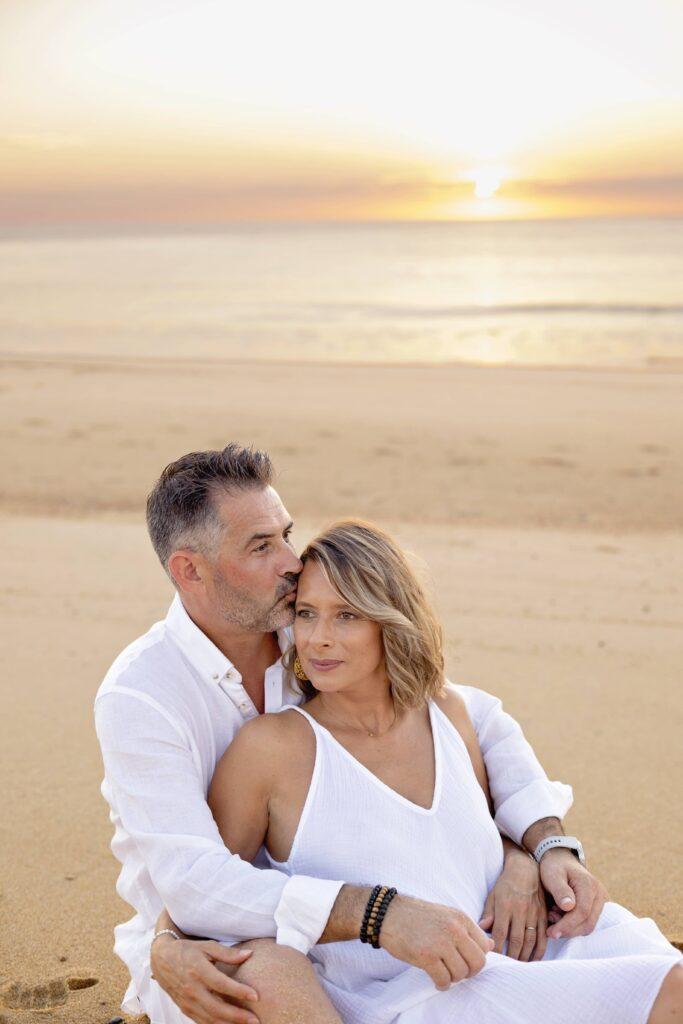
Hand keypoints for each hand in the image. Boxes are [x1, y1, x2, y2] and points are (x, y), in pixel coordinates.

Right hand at [150, 935, 259, 1023]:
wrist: (162, 960)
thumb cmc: (187, 950)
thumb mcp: (207, 946)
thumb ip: (227, 953)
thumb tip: (249, 954)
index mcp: (198, 970)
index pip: (221, 984)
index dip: (239, 991)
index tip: (255, 996)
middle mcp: (192, 989)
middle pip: (216, 1007)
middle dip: (237, 1016)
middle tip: (255, 1019)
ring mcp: (187, 1002)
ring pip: (210, 1019)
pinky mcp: (185, 1009)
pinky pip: (202, 1022)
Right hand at [379, 894, 494, 989]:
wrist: (388, 913)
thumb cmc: (418, 916)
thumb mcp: (447, 916)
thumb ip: (468, 930)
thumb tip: (492, 945)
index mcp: (461, 918)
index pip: (485, 946)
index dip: (477, 957)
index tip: (465, 959)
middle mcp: (454, 929)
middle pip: (478, 962)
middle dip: (470, 972)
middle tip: (458, 971)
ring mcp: (440, 942)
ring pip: (461, 973)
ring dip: (454, 978)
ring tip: (444, 973)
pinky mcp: (426, 956)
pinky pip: (444, 980)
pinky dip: (442, 984)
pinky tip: (436, 980)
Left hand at [478, 851, 547, 961]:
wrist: (526, 870)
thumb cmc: (505, 884)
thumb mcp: (493, 895)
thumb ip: (488, 913)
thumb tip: (480, 929)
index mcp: (505, 906)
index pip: (500, 932)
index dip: (496, 947)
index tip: (492, 959)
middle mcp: (520, 911)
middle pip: (516, 940)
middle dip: (511, 956)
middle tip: (507, 968)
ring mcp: (534, 914)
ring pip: (530, 941)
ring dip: (524, 956)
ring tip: (518, 967)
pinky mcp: (543, 915)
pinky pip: (543, 936)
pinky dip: (539, 950)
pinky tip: (534, 959)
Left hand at [540, 849, 608, 939]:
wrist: (561, 860)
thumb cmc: (554, 866)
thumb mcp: (552, 874)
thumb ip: (560, 890)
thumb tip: (569, 907)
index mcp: (589, 885)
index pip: (582, 912)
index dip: (567, 925)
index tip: (552, 933)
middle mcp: (599, 894)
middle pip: (588, 923)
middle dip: (568, 930)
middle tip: (549, 928)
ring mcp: (600, 902)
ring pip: (588, 926)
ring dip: (570, 928)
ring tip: (552, 916)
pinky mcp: (596, 908)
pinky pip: (587, 923)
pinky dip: (573, 925)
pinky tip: (559, 916)